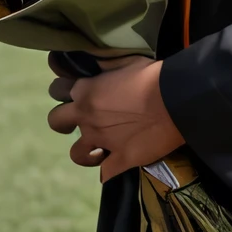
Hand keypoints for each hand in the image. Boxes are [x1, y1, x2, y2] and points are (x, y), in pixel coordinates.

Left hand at [47, 54, 184, 182]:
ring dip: (85, 149)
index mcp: (86, 91)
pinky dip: (109, 169)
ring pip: (76, 154)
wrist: (175, 101)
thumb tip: (86, 58)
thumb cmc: (151, 75)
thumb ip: (101, 62)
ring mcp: (101, 142)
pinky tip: (117, 161)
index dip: (64, 89)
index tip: (75, 89)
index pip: (57, 89)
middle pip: (55, 121)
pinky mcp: (119, 161)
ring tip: (97, 146)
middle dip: (63, 120)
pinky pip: (105, 173)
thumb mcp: (124, 59)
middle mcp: (87, 118)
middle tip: (80, 118)